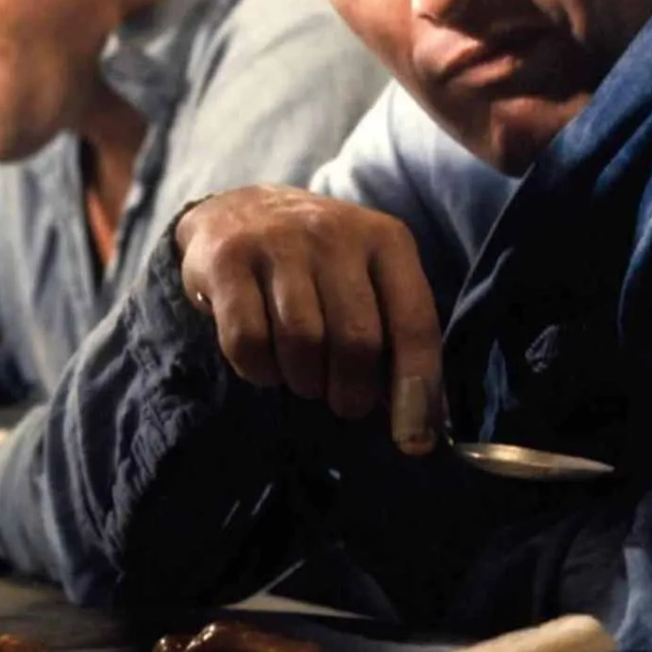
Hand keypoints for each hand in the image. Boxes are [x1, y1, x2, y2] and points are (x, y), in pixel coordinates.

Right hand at [174, 186, 442, 450]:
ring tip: (304, 377)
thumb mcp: (368, 281)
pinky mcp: (227, 260)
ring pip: (302, 341)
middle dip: (352, 391)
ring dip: (304, 381)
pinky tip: (264, 363)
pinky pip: (248, 340)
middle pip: (356, 339)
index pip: (414, 322)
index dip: (416, 389)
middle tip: (343, 400)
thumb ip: (396, 340)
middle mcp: (335, 233)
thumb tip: (424, 423)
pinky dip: (259, 370)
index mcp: (386, 240)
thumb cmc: (317, 263)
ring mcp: (278, 242)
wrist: (237, 210)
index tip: (413, 441)